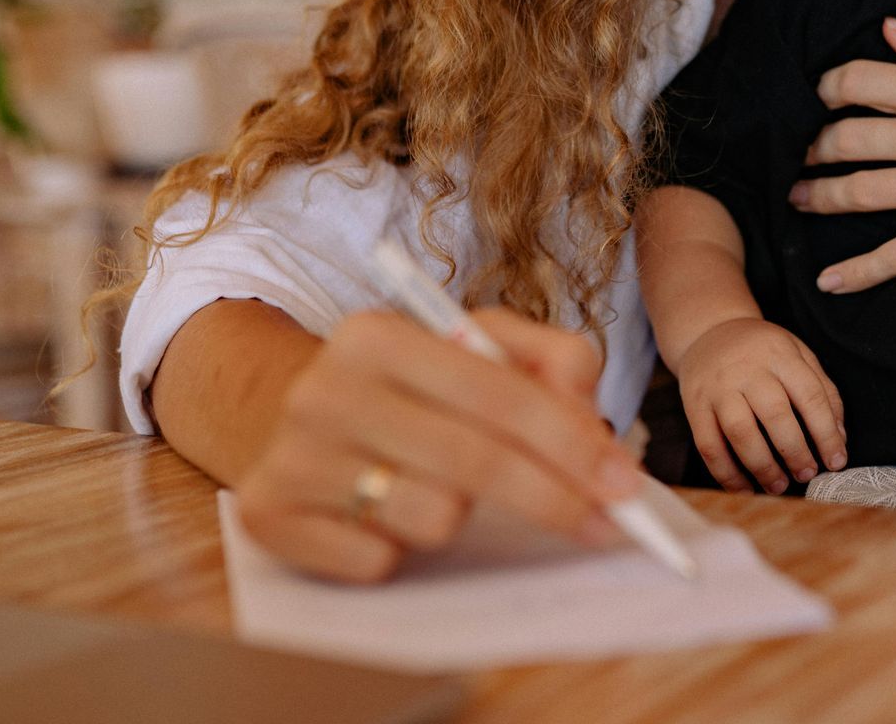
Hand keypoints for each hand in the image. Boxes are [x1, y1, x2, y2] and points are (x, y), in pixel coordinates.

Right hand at [233, 309, 644, 582]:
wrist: (286, 418)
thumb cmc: (411, 388)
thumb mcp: (478, 347)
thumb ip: (552, 362)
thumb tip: (588, 421)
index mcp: (378, 335)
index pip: (498, 394)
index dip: (571, 443)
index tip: (624, 484)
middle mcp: (324, 390)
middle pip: (473, 461)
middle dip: (555, 497)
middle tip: (605, 524)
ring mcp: (292, 457)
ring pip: (431, 517)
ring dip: (461, 518)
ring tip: (440, 489)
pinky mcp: (271, 518)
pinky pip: (376, 561)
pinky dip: (398, 551)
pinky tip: (386, 519)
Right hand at [677, 317, 846, 493]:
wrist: (708, 332)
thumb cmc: (761, 351)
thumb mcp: (797, 354)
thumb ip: (823, 390)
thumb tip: (839, 437)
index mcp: (779, 354)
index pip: (810, 396)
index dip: (826, 433)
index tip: (836, 462)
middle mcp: (747, 369)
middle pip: (775, 414)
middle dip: (794, 451)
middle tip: (806, 474)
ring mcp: (717, 388)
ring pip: (740, 432)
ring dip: (762, 466)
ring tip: (778, 486)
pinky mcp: (694, 406)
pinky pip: (709, 445)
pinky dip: (726, 473)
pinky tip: (744, 488)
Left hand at [790, 18, 895, 292]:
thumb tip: (890, 29)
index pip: (857, 80)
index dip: (829, 85)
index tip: (823, 93)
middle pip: (846, 137)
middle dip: (815, 143)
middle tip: (806, 150)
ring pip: (858, 192)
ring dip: (818, 195)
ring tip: (799, 196)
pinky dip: (858, 272)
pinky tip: (828, 281)